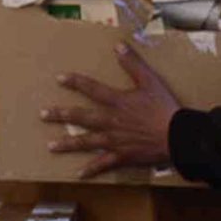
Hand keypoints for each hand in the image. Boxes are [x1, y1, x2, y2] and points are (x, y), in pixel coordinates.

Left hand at [41, 42, 180, 177]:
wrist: (177, 136)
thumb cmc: (165, 108)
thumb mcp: (151, 81)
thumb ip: (133, 63)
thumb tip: (118, 46)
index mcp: (117, 102)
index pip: (92, 89)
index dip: (75, 82)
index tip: (60, 79)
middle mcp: (111, 121)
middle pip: (81, 117)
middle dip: (61, 115)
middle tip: (42, 115)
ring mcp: (114, 141)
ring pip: (86, 142)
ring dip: (67, 144)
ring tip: (51, 146)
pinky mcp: (122, 156)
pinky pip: (103, 164)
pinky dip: (91, 170)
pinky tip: (79, 174)